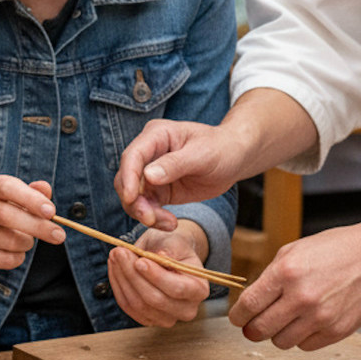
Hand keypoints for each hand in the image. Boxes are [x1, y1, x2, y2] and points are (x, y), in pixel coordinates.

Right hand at [0, 175, 62, 271]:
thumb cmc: (8, 210)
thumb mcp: (22, 198)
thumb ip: (36, 193)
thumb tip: (44, 187)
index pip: (8, 187)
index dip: (30, 199)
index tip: (51, 212)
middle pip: (6, 216)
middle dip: (37, 227)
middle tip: (60, 235)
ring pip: (10, 240)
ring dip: (27, 243)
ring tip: (27, 240)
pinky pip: (5, 259)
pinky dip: (18, 257)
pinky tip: (16, 252)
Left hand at [107, 226, 210, 325]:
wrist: (169, 255)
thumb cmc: (174, 247)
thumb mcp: (175, 242)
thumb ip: (169, 249)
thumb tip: (159, 257)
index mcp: (199, 290)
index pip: (177, 288)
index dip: (156, 276)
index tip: (140, 260)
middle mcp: (186, 309)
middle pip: (154, 299)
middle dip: (133, 275)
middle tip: (119, 252)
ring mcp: (167, 318)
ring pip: (137, 304)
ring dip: (121, 279)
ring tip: (115, 256)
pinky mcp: (148, 319)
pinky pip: (127, 306)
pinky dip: (118, 286)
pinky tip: (114, 268)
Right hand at [114, 119, 245, 230]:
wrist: (234, 157)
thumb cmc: (221, 148)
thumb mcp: (202, 154)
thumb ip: (175, 164)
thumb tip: (148, 176)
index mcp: (156, 135)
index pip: (133, 156)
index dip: (128, 177)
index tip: (131, 198)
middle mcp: (148, 153)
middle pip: (127, 178)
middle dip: (134, 200)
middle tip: (150, 219)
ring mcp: (150, 172)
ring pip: (134, 196)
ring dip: (144, 212)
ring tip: (167, 223)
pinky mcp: (157, 189)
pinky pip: (147, 206)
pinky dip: (154, 218)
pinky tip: (170, 223)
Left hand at [229, 220, 360, 350]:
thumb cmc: (334, 249)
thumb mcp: (292, 251)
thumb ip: (269, 277)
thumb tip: (250, 301)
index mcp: (285, 273)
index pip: (248, 305)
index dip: (238, 316)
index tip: (237, 318)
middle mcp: (301, 298)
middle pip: (260, 330)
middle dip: (251, 329)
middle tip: (253, 326)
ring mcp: (320, 317)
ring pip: (281, 342)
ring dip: (277, 334)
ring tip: (284, 321)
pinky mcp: (337, 331)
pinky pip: (306, 346)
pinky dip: (301, 338)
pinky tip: (306, 323)